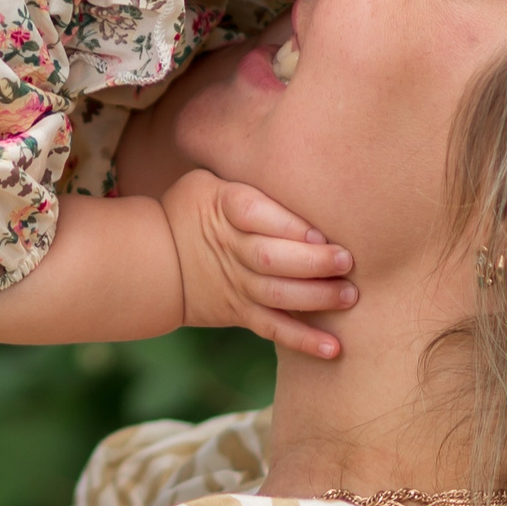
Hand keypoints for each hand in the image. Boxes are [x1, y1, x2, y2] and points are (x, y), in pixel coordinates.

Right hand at [162, 169, 351, 358]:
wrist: (156, 261)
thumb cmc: (195, 209)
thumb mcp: (208, 182)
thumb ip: (246, 177)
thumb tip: (299, 157)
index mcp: (223, 207)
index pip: (253, 213)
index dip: (287, 224)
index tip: (320, 232)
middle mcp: (230, 248)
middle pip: (268, 257)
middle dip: (311, 262)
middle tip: (347, 260)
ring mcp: (236, 284)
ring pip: (276, 295)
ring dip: (315, 298)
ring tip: (349, 295)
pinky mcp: (240, 313)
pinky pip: (273, 329)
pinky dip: (303, 340)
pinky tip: (333, 348)